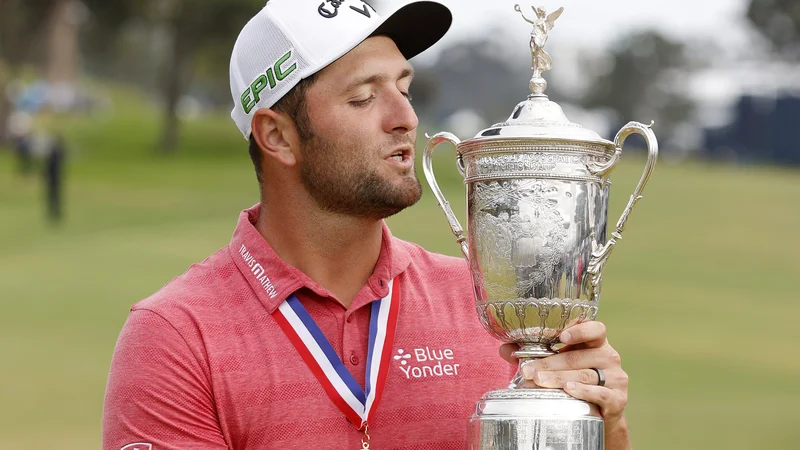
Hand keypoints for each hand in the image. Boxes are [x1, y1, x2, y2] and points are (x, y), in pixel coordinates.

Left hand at [500, 321, 630, 448]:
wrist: (600, 414)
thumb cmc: (574, 381)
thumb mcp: (557, 364)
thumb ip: (532, 353)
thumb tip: (504, 349)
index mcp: (596, 343)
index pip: (596, 329)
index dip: (580, 330)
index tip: (561, 336)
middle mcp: (609, 357)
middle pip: (578, 356)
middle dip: (550, 363)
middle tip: (528, 370)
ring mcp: (616, 378)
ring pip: (584, 375)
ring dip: (559, 378)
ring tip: (539, 381)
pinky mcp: (617, 398)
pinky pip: (599, 393)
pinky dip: (583, 391)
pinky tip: (568, 389)